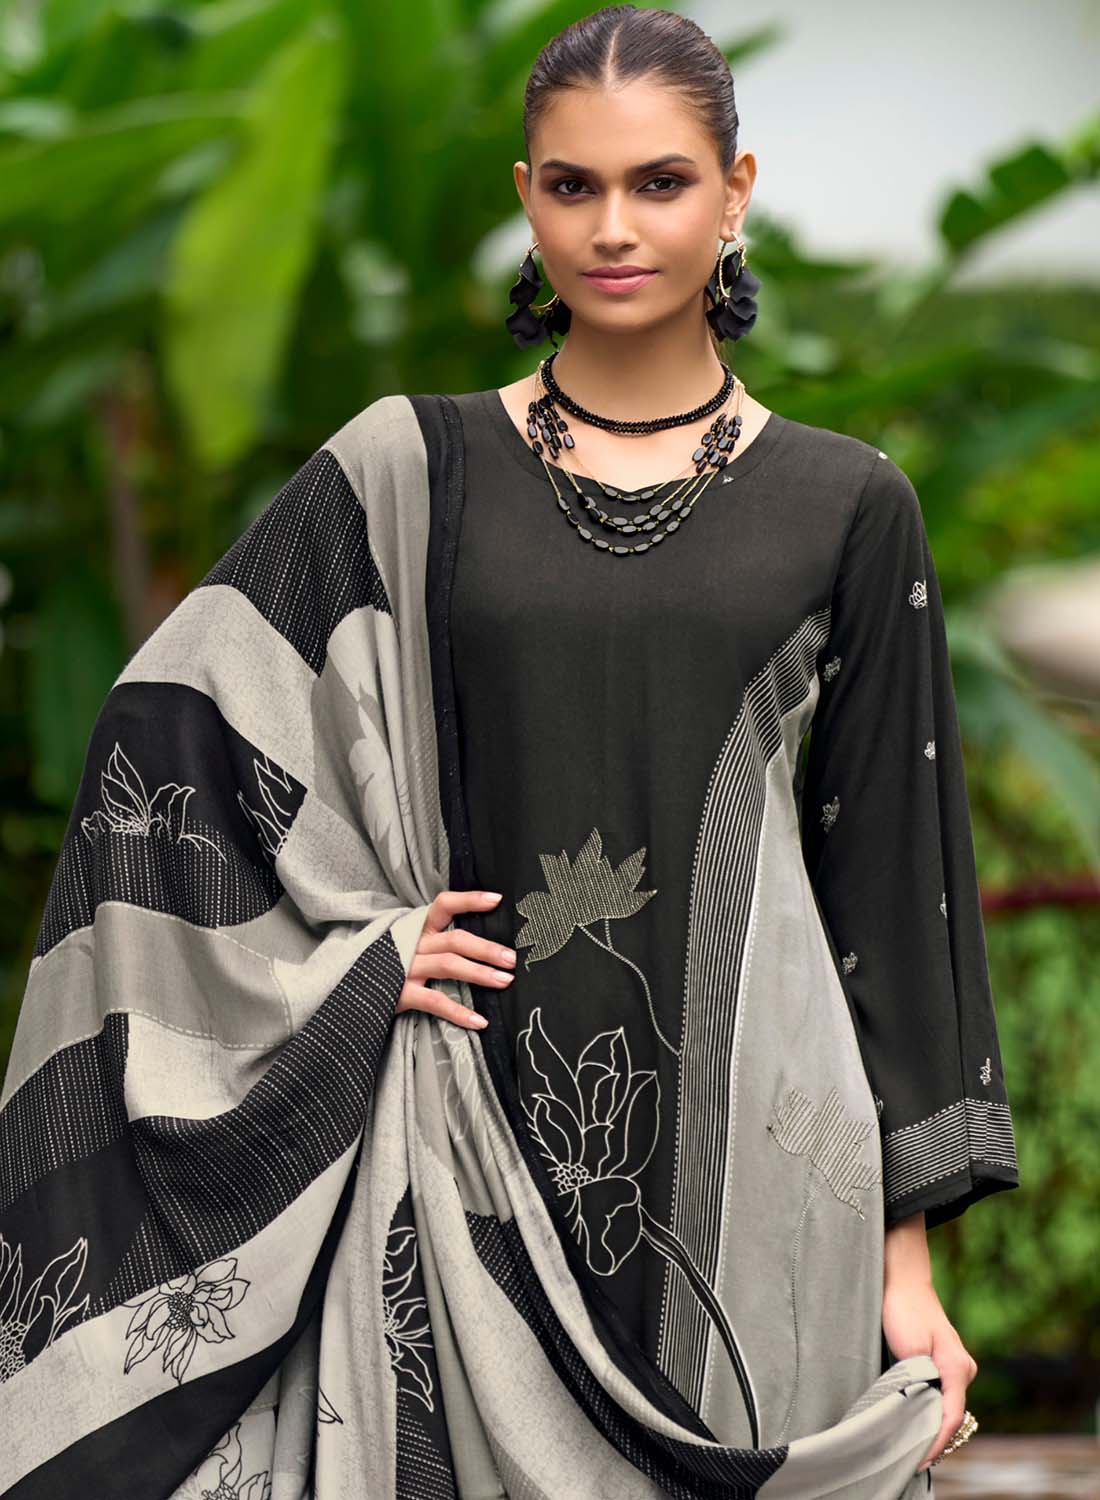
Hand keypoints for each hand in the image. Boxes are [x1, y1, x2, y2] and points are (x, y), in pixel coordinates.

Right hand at [396, 889, 512, 1028]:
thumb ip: (439, 941)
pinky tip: (480, 1021)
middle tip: (512, 959)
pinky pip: (434, 1001)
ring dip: (480, 973)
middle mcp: (413, 944)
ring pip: (448, 965)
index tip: (497, 900)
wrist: (352, 990)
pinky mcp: (400, 993)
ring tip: (505, 981)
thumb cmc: (392, 964)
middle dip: (486, 948)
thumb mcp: (412, 945)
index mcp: (418, 928)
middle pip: (454, 940)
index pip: (444, 905)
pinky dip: (458, 1012)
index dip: (469, 900)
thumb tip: (485, 946)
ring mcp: (405, 968)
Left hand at [881, 1276, 977, 1472]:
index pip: (951, 1416)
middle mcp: (964, 1369)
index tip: (921, 1460)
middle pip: (953, 1415)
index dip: (937, 1442)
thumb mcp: (910, 1348)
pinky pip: (943, 1395)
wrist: (903, 1280)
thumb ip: (921, 1380)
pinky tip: (916, 1420)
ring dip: (932, 1424)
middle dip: (934, 1438)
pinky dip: (931, 1410)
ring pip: (948, 1405)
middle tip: (910, 1458)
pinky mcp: (947, 1363)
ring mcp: (958, 1366)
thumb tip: (923, 1410)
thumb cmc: (904, 1309)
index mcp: (957, 1367)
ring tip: (910, 1445)